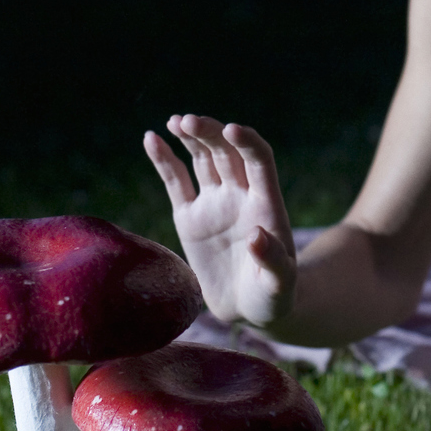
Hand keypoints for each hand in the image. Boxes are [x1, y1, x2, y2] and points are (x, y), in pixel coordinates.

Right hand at [142, 115, 296, 328]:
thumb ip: (272, 261)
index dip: (247, 142)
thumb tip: (257, 236)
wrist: (249, 308)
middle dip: (210, 133)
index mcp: (266, 204)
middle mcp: (240, 195)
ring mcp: (214, 203)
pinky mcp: (189, 217)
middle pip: (227, 152)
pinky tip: (151, 138)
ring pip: (203, 159)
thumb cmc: (272, 296)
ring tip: (175, 121)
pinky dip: (164, 160)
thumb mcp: (279, 283)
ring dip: (190, 137)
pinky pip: (175, 181)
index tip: (231, 130)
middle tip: (188, 121)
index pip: (260, 160)